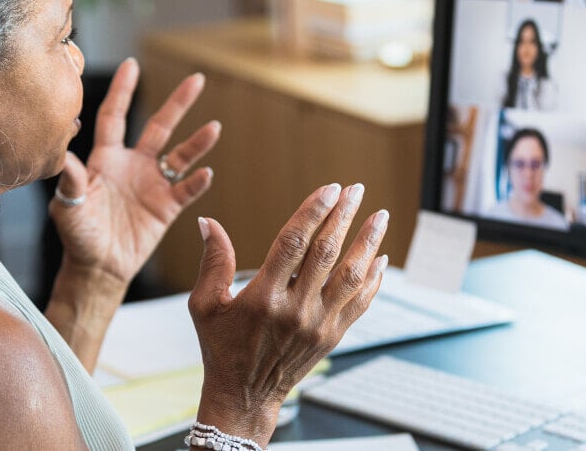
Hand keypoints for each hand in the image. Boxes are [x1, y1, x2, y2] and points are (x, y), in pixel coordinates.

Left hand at [50, 58, 220, 286]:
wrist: (97, 267)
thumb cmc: (77, 235)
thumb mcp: (67, 205)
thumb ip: (70, 179)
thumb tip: (64, 154)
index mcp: (106, 158)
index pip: (115, 116)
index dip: (123, 91)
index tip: (132, 65)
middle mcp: (133, 165)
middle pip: (159, 126)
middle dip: (178, 103)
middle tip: (197, 79)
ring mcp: (152, 184)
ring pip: (180, 155)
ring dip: (198, 142)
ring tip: (214, 127)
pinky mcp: (166, 207)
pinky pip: (186, 189)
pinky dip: (197, 181)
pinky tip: (206, 173)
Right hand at [188, 183, 388, 444]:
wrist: (245, 396)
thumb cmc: (221, 347)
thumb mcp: (205, 305)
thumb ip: (212, 261)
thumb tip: (207, 222)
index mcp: (263, 297)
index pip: (293, 243)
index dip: (313, 212)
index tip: (330, 189)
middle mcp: (295, 310)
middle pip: (327, 253)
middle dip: (344, 217)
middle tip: (356, 190)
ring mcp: (318, 325)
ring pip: (351, 276)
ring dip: (368, 243)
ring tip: (379, 216)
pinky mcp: (332, 336)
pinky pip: (360, 302)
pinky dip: (372, 279)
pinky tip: (380, 257)